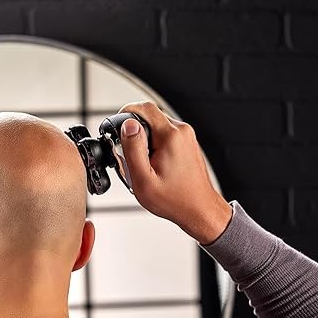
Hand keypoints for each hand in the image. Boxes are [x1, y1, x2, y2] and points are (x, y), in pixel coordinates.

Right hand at [119, 102, 231, 244]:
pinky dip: (154, 145)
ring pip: (156, 126)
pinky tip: (154, 165)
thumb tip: (127, 125)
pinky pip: (165, 135)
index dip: (124, 115)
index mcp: (170, 136)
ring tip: (143, 164)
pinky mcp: (187, 143)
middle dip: (134, 132)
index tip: (118, 132)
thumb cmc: (174, 200)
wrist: (199, 209)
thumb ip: (133, 149)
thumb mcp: (143, 179)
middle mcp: (181, 131)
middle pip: (149, 116)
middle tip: (130, 155)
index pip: (143, 108)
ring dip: (144, 140)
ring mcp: (186, 136)